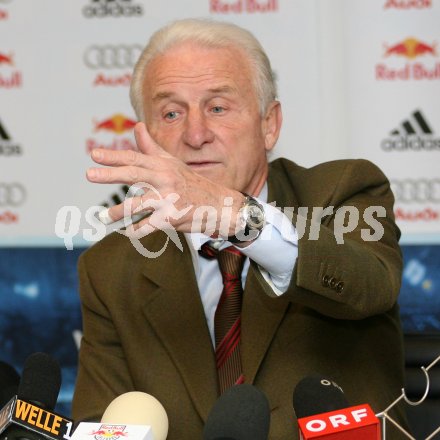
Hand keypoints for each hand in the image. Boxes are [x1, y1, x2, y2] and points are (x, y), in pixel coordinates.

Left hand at [87, 122, 243, 237]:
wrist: (220, 205)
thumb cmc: (193, 184)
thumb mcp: (173, 163)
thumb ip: (152, 147)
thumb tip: (137, 126)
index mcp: (164, 166)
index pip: (136, 158)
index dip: (114, 156)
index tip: (93, 155)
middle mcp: (165, 180)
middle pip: (134, 175)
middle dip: (110, 174)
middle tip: (89, 174)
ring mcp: (169, 199)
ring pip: (137, 205)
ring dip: (117, 212)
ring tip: (102, 217)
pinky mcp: (172, 218)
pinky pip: (148, 226)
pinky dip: (136, 231)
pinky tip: (127, 233)